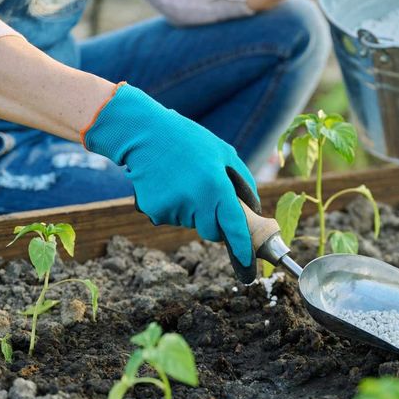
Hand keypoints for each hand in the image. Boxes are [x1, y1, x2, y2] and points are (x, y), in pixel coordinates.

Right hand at [82, 83, 259, 282]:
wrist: (145, 133)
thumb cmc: (190, 141)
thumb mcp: (224, 153)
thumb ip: (243, 184)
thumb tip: (253, 211)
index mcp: (216, 186)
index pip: (234, 226)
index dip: (243, 248)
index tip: (249, 264)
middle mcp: (196, 201)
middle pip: (212, 233)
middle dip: (214, 222)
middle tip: (206, 195)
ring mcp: (173, 208)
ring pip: (191, 224)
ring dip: (192, 210)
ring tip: (183, 180)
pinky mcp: (155, 210)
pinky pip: (172, 218)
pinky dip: (174, 207)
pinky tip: (168, 184)